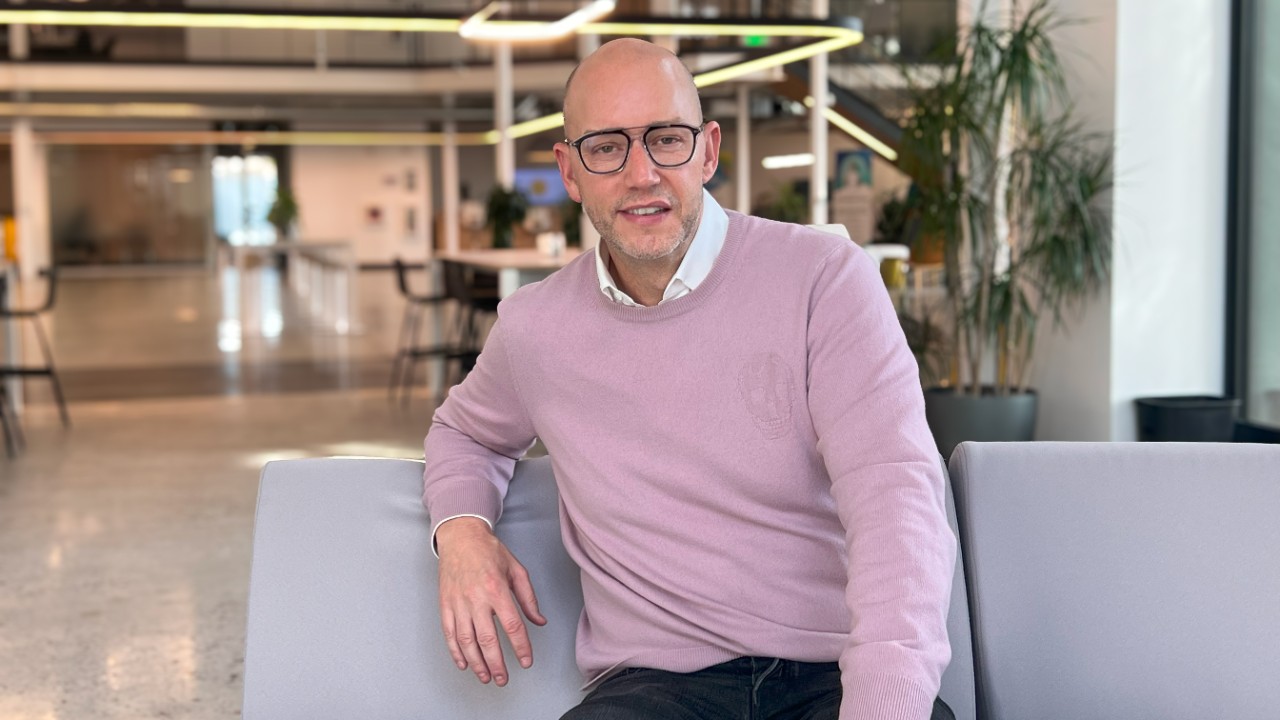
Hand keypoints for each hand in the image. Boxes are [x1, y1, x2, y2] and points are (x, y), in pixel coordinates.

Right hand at [435, 517, 546, 686]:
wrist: (460, 537)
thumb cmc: (489, 551)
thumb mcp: (517, 569)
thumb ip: (528, 598)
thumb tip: (539, 621)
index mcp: (497, 589)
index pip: (512, 626)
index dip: (520, 647)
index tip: (526, 660)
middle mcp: (476, 598)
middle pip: (487, 639)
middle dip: (496, 663)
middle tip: (503, 679)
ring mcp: (458, 603)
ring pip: (466, 640)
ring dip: (476, 663)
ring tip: (486, 676)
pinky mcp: (445, 604)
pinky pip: (449, 633)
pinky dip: (456, 651)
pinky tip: (464, 663)